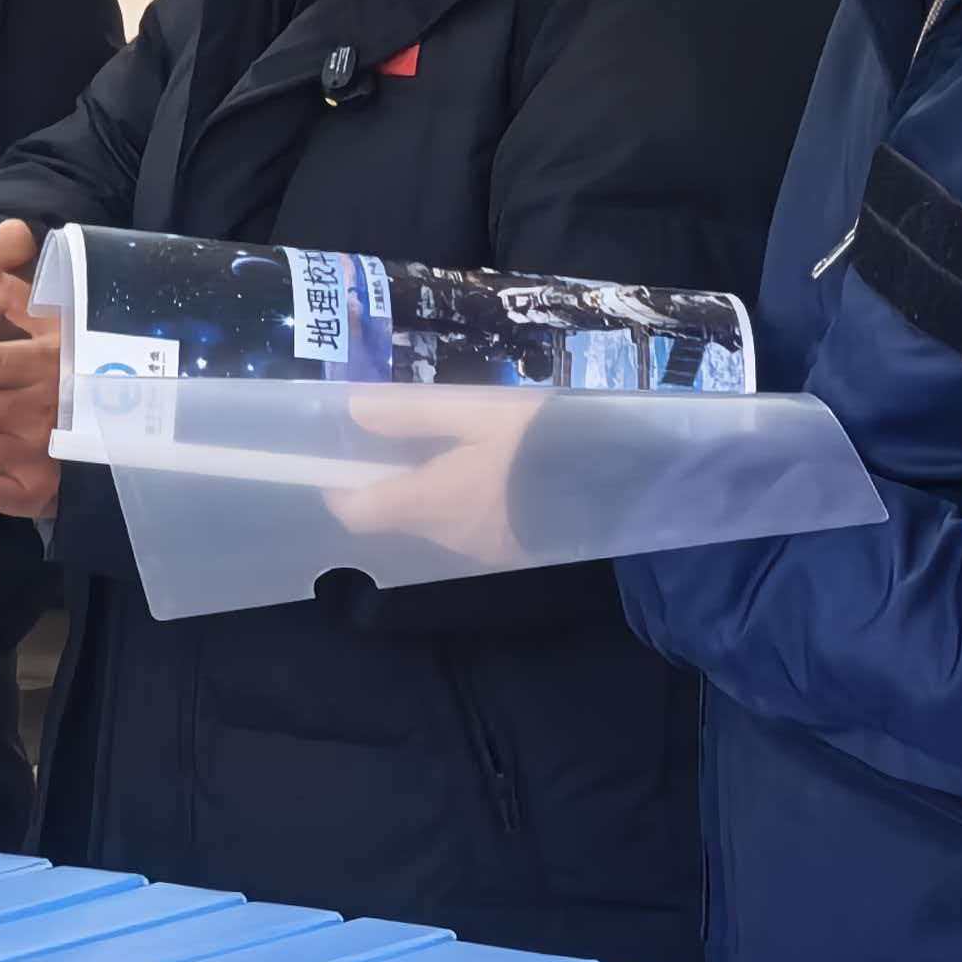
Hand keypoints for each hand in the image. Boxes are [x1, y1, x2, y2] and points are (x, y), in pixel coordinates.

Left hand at [320, 387, 541, 563]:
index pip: (357, 514)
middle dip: (394, 477)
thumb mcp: (477, 410)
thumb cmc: (541, 442)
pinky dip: (469, 500)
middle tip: (410, 432)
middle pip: (398, 514)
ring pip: (438, 519)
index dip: (337, 488)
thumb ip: (412, 411)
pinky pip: (473, 526)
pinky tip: (495, 469)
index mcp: (432, 501)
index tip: (340, 458)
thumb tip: (354, 411)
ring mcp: (485, 549)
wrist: (623, 482)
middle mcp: (451, 536)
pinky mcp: (516, 551)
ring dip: (436, 487)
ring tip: (460, 443)